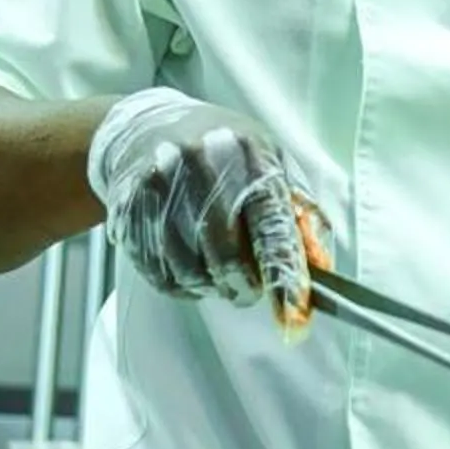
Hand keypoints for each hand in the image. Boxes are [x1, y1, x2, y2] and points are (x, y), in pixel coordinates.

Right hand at [86, 89, 313, 321]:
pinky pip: (161, 275)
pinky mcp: (127, 212)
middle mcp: (199, 166)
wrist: (143, 131)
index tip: (293, 317)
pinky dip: (182, 284)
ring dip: (212, 286)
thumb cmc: (222, 153)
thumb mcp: (269, 163)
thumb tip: (321, 270)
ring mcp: (158, 188)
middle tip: (248, 287)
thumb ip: (298, 215)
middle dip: (244, 286)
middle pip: (226, 258)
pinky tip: (188, 262)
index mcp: (247, 154)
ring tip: (216, 268)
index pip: (271, 225)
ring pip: (191, 272)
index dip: (284, 276)